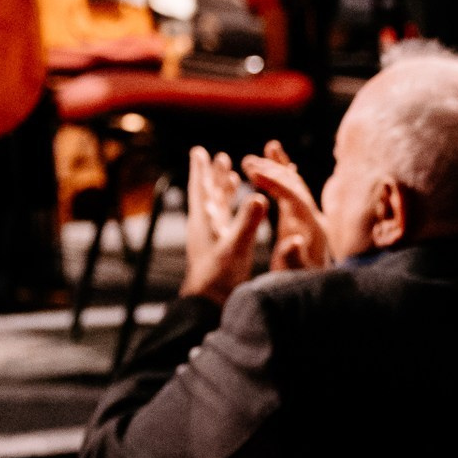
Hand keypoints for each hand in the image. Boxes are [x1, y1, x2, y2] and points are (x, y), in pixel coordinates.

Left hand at [180, 147, 267, 305]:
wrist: (209, 305)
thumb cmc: (219, 279)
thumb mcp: (236, 248)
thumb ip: (247, 222)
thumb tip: (257, 195)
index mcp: (205, 223)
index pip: (202, 190)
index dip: (202, 170)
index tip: (200, 152)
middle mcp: (206, 227)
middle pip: (209, 195)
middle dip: (214, 176)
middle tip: (219, 157)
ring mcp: (212, 238)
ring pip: (217, 207)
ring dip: (223, 191)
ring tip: (231, 176)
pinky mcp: (221, 249)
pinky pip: (226, 222)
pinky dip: (234, 210)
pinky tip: (240, 210)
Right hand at [241, 140, 331, 271]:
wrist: (314, 288)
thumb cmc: (298, 283)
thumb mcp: (291, 275)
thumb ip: (291, 258)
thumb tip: (293, 240)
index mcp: (313, 229)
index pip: (296, 199)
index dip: (276, 184)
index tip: (254, 173)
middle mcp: (315, 219)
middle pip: (297, 187)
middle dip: (274, 171)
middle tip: (248, 161)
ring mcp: (310, 217)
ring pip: (297, 185)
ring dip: (281, 167)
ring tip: (268, 148)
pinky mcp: (303, 219)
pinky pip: (293, 191)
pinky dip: (285, 174)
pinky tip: (277, 161)